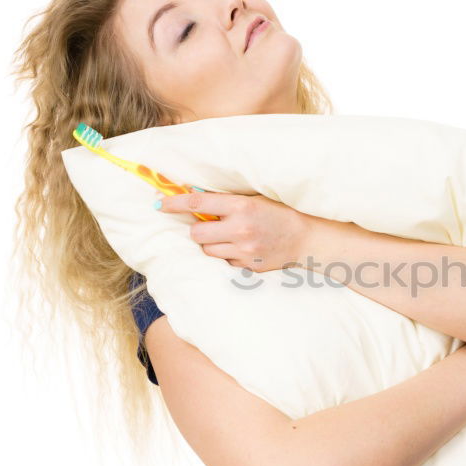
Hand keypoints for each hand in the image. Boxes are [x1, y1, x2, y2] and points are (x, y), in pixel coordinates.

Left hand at [157, 190, 317, 271]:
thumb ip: (228, 201)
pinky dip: (227, 255)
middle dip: (199, 229)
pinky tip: (243, 248)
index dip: (174, 203)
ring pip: (207, 250)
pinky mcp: (247, 266)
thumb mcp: (255, 199)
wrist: (306, 239)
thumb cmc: (279, 214)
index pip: (198, 203)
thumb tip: (195, 199)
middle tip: (210, 225)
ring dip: (212, 244)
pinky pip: (224, 262)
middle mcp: (240, 229)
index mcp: (241, 206)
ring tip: (229, 238)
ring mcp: (243, 250)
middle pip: (197, 233)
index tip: (159, 204)